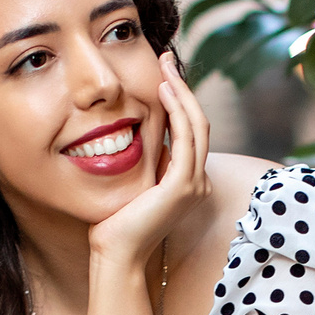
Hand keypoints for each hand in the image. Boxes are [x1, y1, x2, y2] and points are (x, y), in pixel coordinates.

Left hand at [87, 51, 210, 270]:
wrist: (115, 255)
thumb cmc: (116, 224)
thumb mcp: (135, 184)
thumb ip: (146, 162)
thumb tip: (137, 131)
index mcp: (188, 182)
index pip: (191, 132)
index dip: (180, 101)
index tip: (164, 75)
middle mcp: (197, 182)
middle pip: (199, 124)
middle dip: (183, 88)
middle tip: (166, 60)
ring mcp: (194, 185)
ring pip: (197, 126)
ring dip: (182, 93)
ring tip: (165, 68)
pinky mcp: (182, 186)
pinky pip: (185, 138)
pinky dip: (178, 111)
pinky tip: (163, 91)